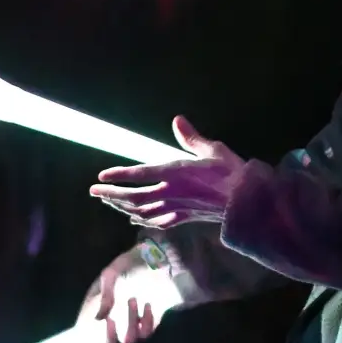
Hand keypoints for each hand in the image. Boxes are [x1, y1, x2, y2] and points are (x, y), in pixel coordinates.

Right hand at [70, 249, 179, 342]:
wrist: (158, 262)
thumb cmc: (129, 266)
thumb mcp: (111, 276)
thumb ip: (104, 297)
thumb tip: (97, 320)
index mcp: (94, 310)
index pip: (81, 339)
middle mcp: (110, 322)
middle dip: (107, 341)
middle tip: (111, 323)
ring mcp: (129, 325)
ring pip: (127, 341)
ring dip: (129, 322)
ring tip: (134, 300)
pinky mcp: (148, 324)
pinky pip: (146, 333)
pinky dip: (147, 321)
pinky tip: (149, 305)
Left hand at [90, 116, 245, 229]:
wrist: (248, 203)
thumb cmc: (233, 173)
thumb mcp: (213, 150)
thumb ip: (192, 137)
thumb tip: (177, 120)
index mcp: (175, 173)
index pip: (139, 174)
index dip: (119, 176)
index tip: (101, 176)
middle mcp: (171, 193)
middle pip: (133, 197)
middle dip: (111, 195)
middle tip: (93, 192)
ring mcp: (176, 208)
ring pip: (141, 211)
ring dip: (121, 207)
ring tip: (107, 202)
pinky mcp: (184, 218)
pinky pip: (157, 221)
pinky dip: (141, 220)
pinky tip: (133, 218)